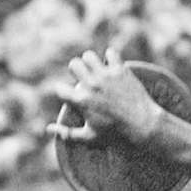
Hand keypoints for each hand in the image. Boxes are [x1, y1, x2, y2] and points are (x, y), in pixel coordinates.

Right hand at [47, 47, 164, 145]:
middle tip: (84, 79)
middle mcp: (91, 85)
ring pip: (89, 56)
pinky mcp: (120, 70)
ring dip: (91, 62)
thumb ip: (67, 133)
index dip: (63, 92)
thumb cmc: (115, 133)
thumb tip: (48, 129)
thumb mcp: (90, 137)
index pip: (59, 88)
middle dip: (76, 71)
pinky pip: (111, 53)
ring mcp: (105, 76)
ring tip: (96, 71)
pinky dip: (111, 58)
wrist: (142, 124)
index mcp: (81, 101)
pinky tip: (112, 67)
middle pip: (73, 64)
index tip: (71, 96)